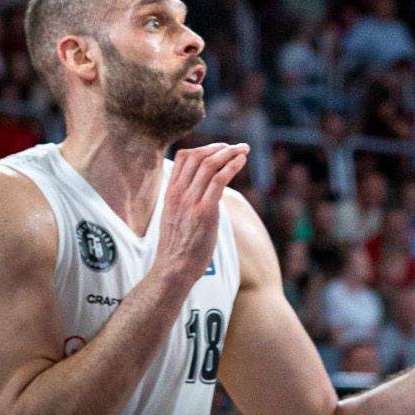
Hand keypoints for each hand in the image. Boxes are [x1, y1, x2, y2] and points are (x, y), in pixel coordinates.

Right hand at [157, 143, 248, 290]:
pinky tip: (241, 161)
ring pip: (209, 165)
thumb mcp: (175, 215)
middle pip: (197, 156)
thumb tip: (204, 188)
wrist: (173, 268)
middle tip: (237, 146)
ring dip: (230, 153)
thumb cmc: (178, 245)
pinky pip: (218, 181)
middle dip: (220, 147)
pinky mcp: (204, 211)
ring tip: (244, 150)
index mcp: (170, 193)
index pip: (182, 158)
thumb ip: (185, 198)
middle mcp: (178, 193)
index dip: (204, 147)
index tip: (221, 148)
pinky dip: (232, 166)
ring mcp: (190, 201)